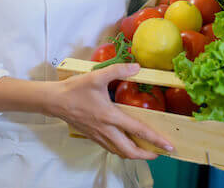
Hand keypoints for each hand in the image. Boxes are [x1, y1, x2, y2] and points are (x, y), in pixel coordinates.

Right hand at [50, 63, 173, 159]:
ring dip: (134, 154)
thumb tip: (137, 67)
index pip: (138, 131)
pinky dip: (121, 150)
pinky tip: (124, 143)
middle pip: (130, 151)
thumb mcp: (96, 76)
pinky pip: (110, 148)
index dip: (155, 140)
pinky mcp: (92, 136)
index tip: (168, 147)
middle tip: (158, 153)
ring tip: (144, 151)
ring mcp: (98, 135)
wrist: (54, 101)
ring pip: (119, 153)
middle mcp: (105, 130)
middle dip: (146, 155)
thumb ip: (118, 70)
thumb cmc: (74, 89)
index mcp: (109, 116)